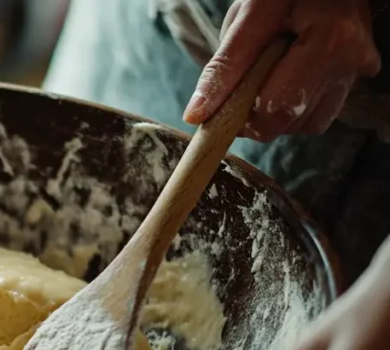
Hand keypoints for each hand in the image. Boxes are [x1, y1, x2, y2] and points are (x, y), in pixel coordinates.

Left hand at [183, 0, 380, 140]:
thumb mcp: (249, 16)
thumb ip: (223, 66)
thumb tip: (198, 114)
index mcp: (328, 39)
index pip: (277, 108)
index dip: (243, 118)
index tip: (221, 111)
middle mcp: (349, 60)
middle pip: (291, 122)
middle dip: (258, 118)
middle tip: (239, 95)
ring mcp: (358, 68)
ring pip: (309, 124)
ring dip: (279, 116)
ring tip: (265, 83)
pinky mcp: (360, 72)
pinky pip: (324, 111)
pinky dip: (298, 109)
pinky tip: (286, 82)